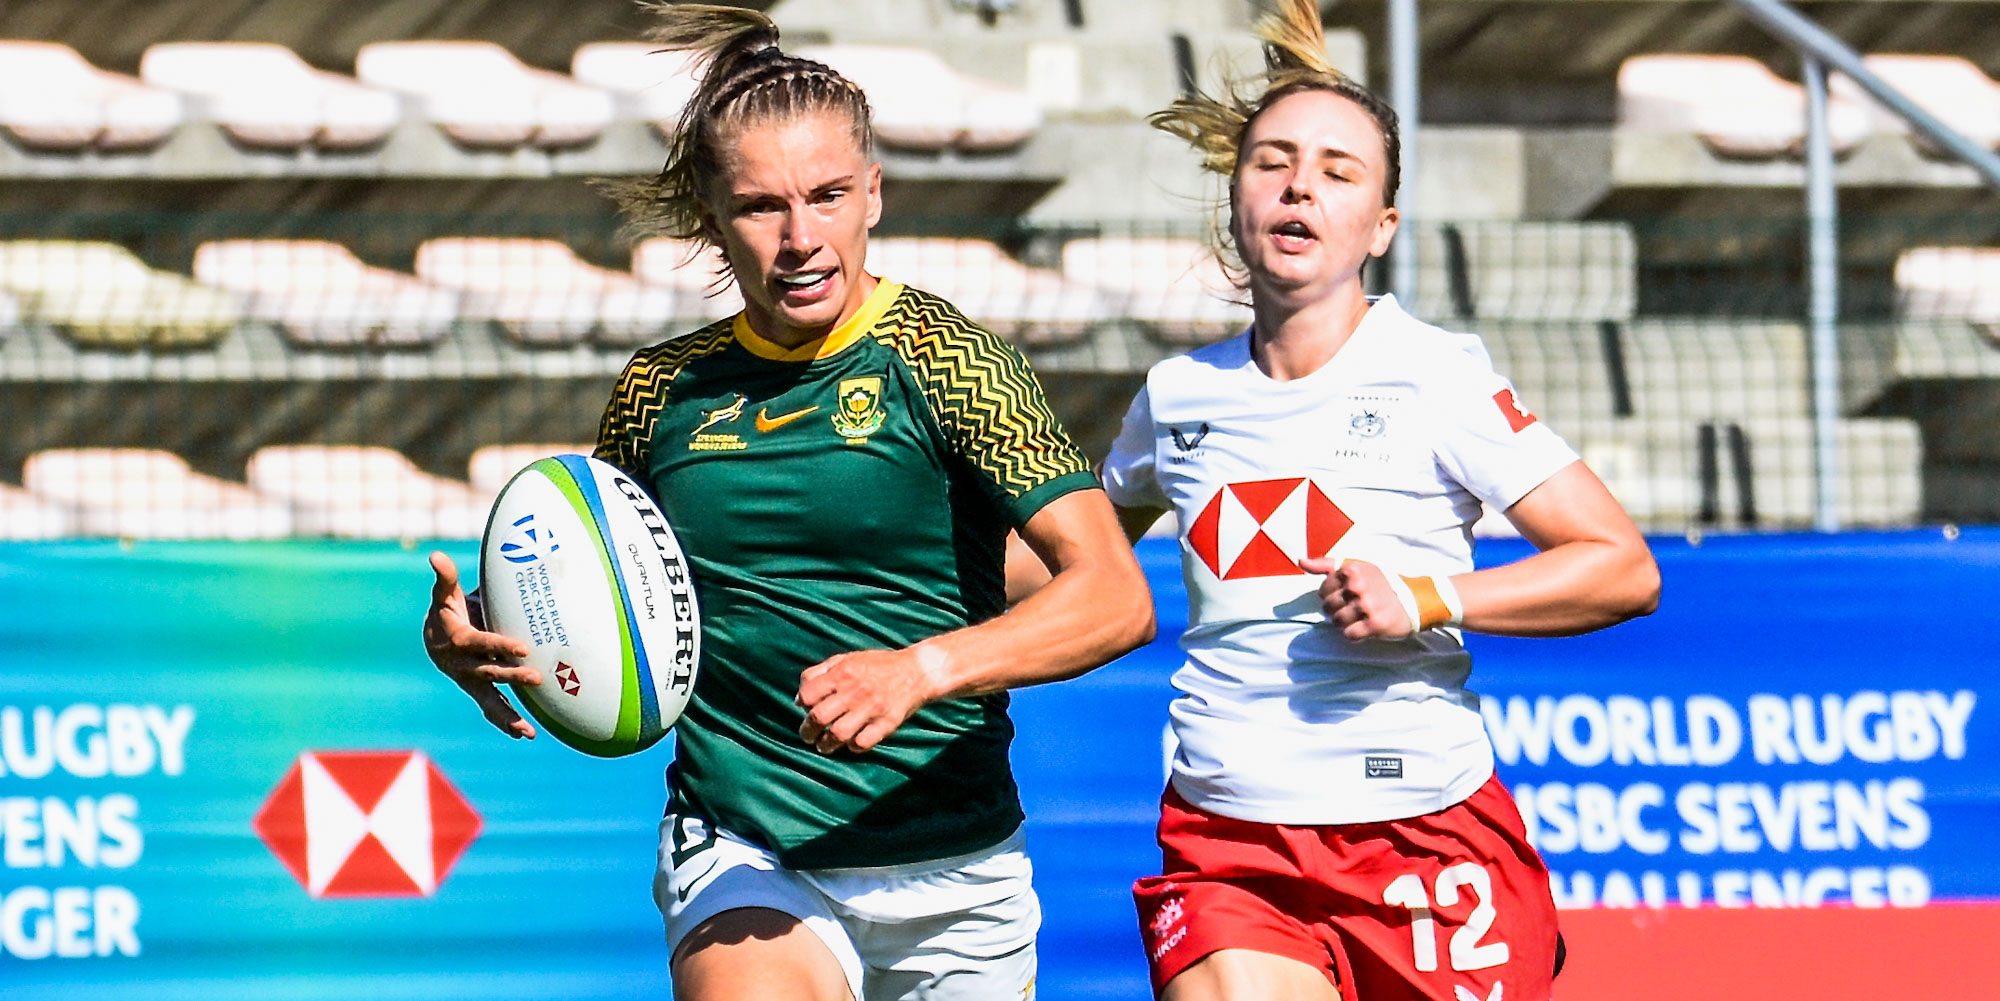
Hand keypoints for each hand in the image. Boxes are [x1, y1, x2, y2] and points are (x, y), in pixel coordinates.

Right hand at [423, 551, 539, 738]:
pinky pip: (492, 709)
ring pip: (490, 699)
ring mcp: (471, 681)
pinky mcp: (479, 691)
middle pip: (490, 671)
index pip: (480, 643)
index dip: (500, 645)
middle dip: (512, 676)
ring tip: (528, 731)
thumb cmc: (446, 611)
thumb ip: (445, 577)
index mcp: (458, 640)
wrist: (434, 639)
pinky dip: (506, 722)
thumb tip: (435, 555)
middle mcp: (463, 666)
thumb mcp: (445, 594)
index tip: (523, 647)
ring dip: (509, 714)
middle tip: (537, 677)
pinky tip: (525, 734)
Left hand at [795, 646, 941, 753]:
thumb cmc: (877, 665)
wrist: (916, 671)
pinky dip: (852, 747)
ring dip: (826, 744)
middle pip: (819, 717)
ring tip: (824, 745)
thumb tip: (798, 699)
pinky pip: (862, 743)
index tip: (805, 712)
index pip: (809, 695)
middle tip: (808, 736)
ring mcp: (872, 708)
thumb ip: (819, 673)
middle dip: (808, 731)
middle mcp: (855, 691)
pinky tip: (851, 743)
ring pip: (838, 734)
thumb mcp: (846, 659)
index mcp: (843, 673)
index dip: (803, 706)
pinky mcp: (887, 722)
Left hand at [1298, 556, 1414, 640]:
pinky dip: (1355, 634)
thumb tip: (1301, 561)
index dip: (1332, 596)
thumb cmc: (1381, 583)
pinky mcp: (1374, 624)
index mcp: (1351, 570)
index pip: (1323, 590)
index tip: (1347, 596)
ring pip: (1336, 622)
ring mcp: (1366, 605)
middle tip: (1354, 609)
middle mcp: (1358, 586)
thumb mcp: (1357, 567)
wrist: (1415, 600)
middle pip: (1328, 607)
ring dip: (1345, 623)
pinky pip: (1349, 635)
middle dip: (1337, 611)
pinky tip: (1365, 626)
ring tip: (1359, 618)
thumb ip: (1327, 565)